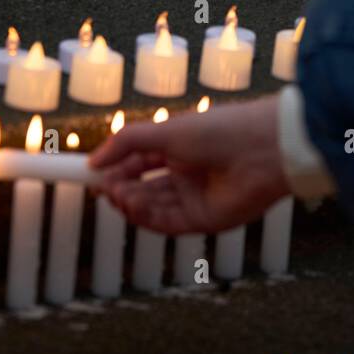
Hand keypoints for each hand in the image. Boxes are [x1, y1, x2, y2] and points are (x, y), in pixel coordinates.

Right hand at [89, 96, 288, 233]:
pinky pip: (166, 223)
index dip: (114, 168)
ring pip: (151, 207)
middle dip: (118, 187)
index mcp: (180, 148)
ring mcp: (195, 198)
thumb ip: (127, 143)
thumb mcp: (166, 130)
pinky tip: (131, 203)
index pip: (138, 162)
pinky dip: (145, 216)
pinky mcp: (203, 221)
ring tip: (114, 192)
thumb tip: (93, 161)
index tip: (89, 171)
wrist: (264, 149)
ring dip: (128, 201)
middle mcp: (186, 174)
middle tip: (99, 185)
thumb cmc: (221, 130)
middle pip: (142, 187)